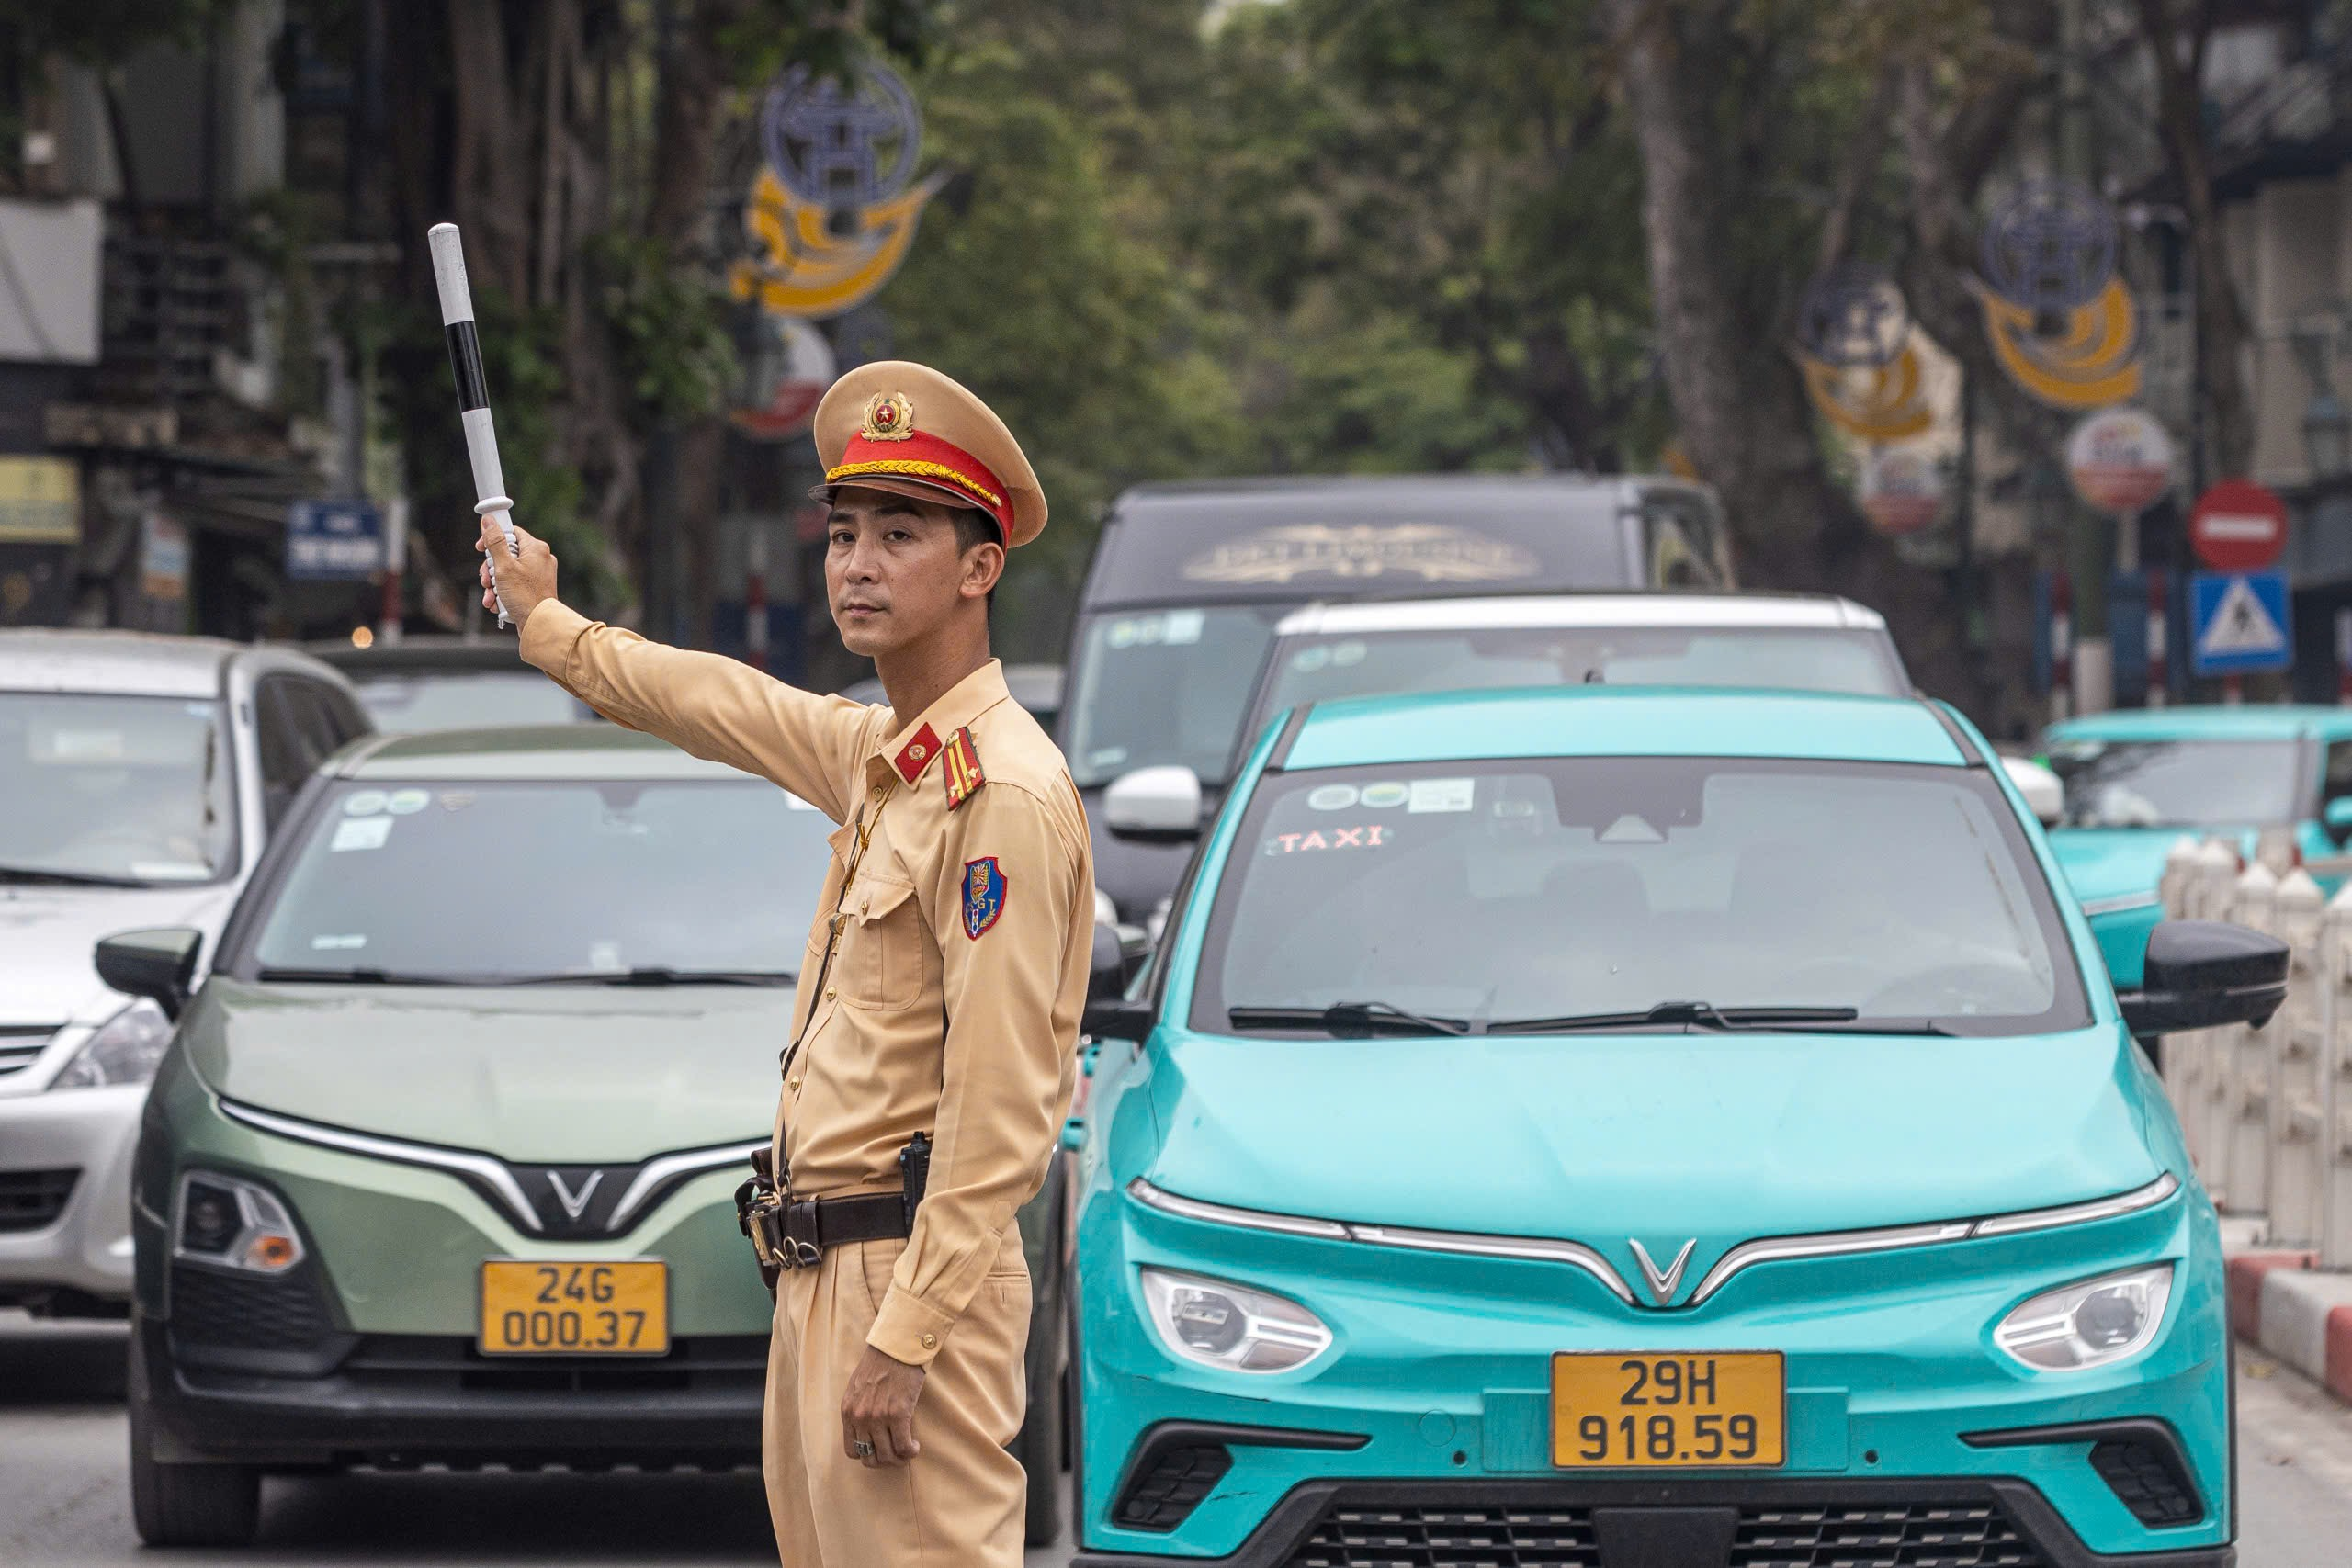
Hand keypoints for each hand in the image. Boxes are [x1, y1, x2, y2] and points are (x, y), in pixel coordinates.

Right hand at [476, 517, 557, 628]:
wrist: (540, 625)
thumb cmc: (524, 596)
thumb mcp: (503, 566)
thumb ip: (495, 542)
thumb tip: (489, 520)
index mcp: (536, 548)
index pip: (511, 532)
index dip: (493, 539)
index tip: (481, 548)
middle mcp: (540, 559)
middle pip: (506, 554)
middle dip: (491, 568)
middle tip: (487, 578)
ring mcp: (538, 574)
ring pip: (507, 571)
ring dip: (494, 583)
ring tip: (491, 594)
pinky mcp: (535, 588)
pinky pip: (514, 584)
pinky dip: (503, 593)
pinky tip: (497, 603)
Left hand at [840, 1343, 925, 1467]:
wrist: (896, 1347)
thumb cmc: (880, 1363)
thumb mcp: (857, 1388)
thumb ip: (858, 1409)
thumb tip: (868, 1430)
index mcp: (848, 1411)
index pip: (852, 1451)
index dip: (868, 1456)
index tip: (880, 1451)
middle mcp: (860, 1417)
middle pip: (870, 1458)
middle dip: (884, 1462)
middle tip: (896, 1456)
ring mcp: (878, 1417)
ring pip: (887, 1456)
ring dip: (899, 1459)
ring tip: (907, 1451)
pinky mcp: (898, 1414)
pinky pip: (903, 1446)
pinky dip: (910, 1452)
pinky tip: (915, 1446)